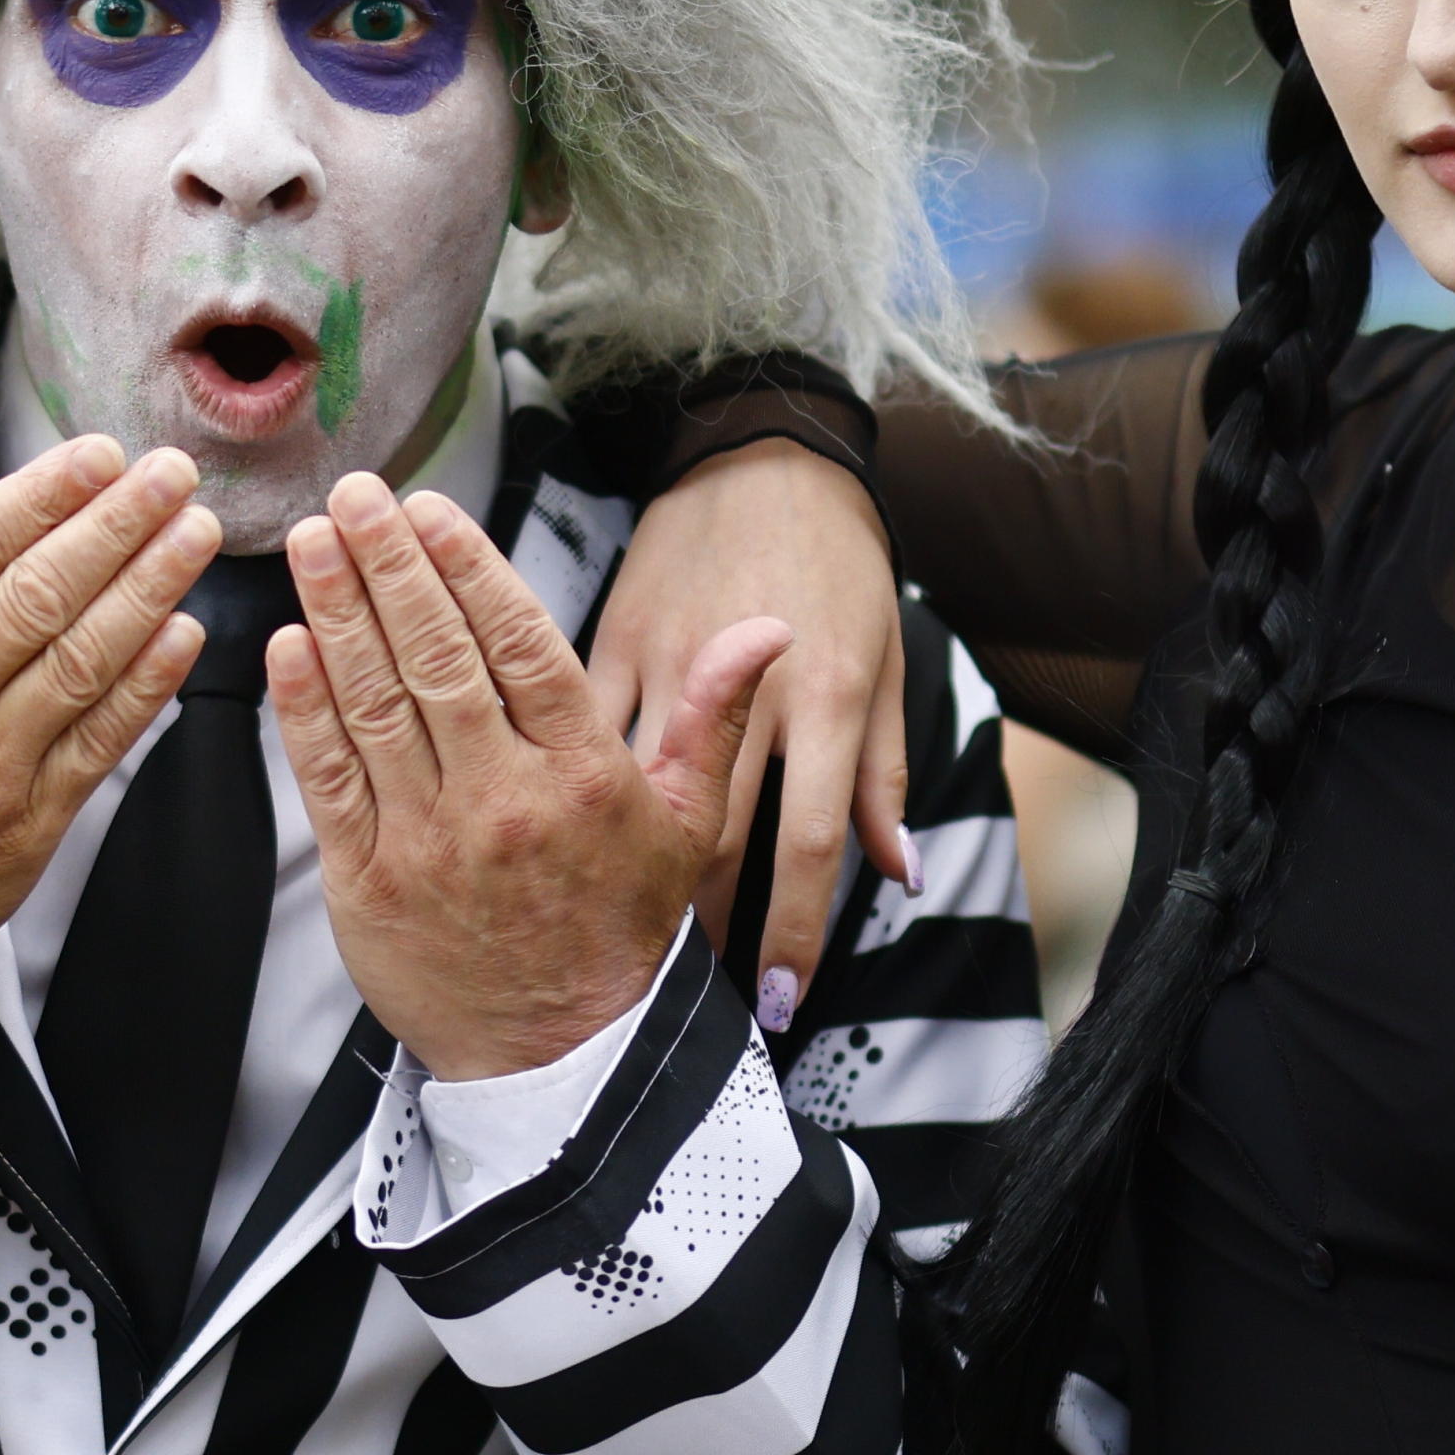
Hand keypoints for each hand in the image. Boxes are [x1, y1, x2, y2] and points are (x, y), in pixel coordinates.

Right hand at [0, 425, 218, 1023]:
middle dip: (117, 526)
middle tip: (171, 476)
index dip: (40, 498)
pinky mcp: (24, 830)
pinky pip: (100, 743)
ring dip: (150, 590)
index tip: (95, 458)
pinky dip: (148, 685)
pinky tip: (183, 634)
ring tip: (194, 534)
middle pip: (38, 598)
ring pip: (82, 663)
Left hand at [269, 472, 783, 1082]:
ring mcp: (430, 842)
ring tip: (313, 543)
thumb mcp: (686, 826)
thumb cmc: (618, 932)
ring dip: (337, 614)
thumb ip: (710, 718)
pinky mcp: (370, 884)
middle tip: (354, 496)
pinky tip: (289, 644)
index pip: (519, 646)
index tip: (431, 510)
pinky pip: (331, 780)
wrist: (560, 1062)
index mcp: (582, 776)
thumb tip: (767, 633)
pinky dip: (306, 710)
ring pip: (375, 705)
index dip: (468, 568)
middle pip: (438, 659)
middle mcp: (504, 801)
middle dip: (389, 567)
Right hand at [588, 440, 911, 1033]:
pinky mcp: (611, 637)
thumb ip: (883, 776)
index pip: (810, 845)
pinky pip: (579, 730)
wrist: (766, 455)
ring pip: (639, 797)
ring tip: (621, 938)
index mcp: (826, 697)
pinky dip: (571, 789)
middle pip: (715, 839)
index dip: (795, 933)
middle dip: (704, 929)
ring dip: (634, 876)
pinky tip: (553, 838)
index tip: (778, 999)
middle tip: (691, 996)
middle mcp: (746, 688)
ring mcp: (670, 662)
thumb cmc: (840, 564)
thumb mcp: (883, 664)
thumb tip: (901, 874)